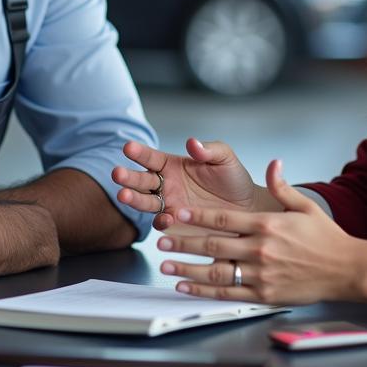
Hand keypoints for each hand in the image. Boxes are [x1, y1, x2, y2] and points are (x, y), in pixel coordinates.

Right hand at [113, 138, 265, 230]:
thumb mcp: (224, 158)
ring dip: (134, 199)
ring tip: (124, 195)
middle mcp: (167, 185)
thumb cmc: (234, 179)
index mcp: (174, 165)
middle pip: (142, 180)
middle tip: (118, 174)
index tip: (128, 147)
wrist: (248, 209)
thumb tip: (192, 142)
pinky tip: (165, 218)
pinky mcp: (177, 224)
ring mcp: (169, 205)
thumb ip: (208, 150)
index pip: (152, 158)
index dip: (140, 153)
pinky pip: (163, 223)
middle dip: (128, 177)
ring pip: (146, 202)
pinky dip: (161, 222)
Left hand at [155, 159, 366, 303]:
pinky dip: (204, 291)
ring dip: (187, 269)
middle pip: (212, 244)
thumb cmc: (326, 238)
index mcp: (267, 225)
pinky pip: (228, 293)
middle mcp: (261, 249)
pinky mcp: (265, 295)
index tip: (177, 214)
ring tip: (166, 266)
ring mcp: (262, 275)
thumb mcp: (305, 206)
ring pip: (215, 271)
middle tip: (160, 240)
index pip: (223, 219)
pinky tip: (187, 287)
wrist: (347, 269)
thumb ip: (283, 186)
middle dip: (183, 242)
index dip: (197, 217)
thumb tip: (274, 162)